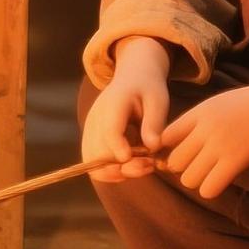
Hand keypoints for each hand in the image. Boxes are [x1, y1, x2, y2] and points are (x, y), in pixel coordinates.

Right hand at [81, 37, 169, 183]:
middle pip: (98, 152)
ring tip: (142, 166)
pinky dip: (110, 171)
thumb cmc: (147, 87)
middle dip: (123, 167)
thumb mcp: (158, 99)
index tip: (136, 160)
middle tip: (149, 164)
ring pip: (92, 162)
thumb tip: (152, 147)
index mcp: (114, 103)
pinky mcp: (90, 138)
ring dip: (115, 172)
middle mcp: (96, 117)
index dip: (119, 149)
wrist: (132, 76)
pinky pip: (93, 163)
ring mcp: (90, 129)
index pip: (110, 131)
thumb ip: (154, 122)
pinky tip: (131, 166)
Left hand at [160, 82, 248, 200]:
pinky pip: (209, 188)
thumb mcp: (216, 104)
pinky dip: (210, 189)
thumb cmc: (248, 105)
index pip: (166, 137)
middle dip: (182, 168)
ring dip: (196, 180)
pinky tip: (219, 181)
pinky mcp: (235, 162)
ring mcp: (220, 146)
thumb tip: (174, 143)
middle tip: (197, 166)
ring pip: (189, 178)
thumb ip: (196, 122)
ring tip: (209, 174)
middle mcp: (205, 129)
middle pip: (174, 161)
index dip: (168, 149)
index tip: (181, 153)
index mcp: (198, 113)